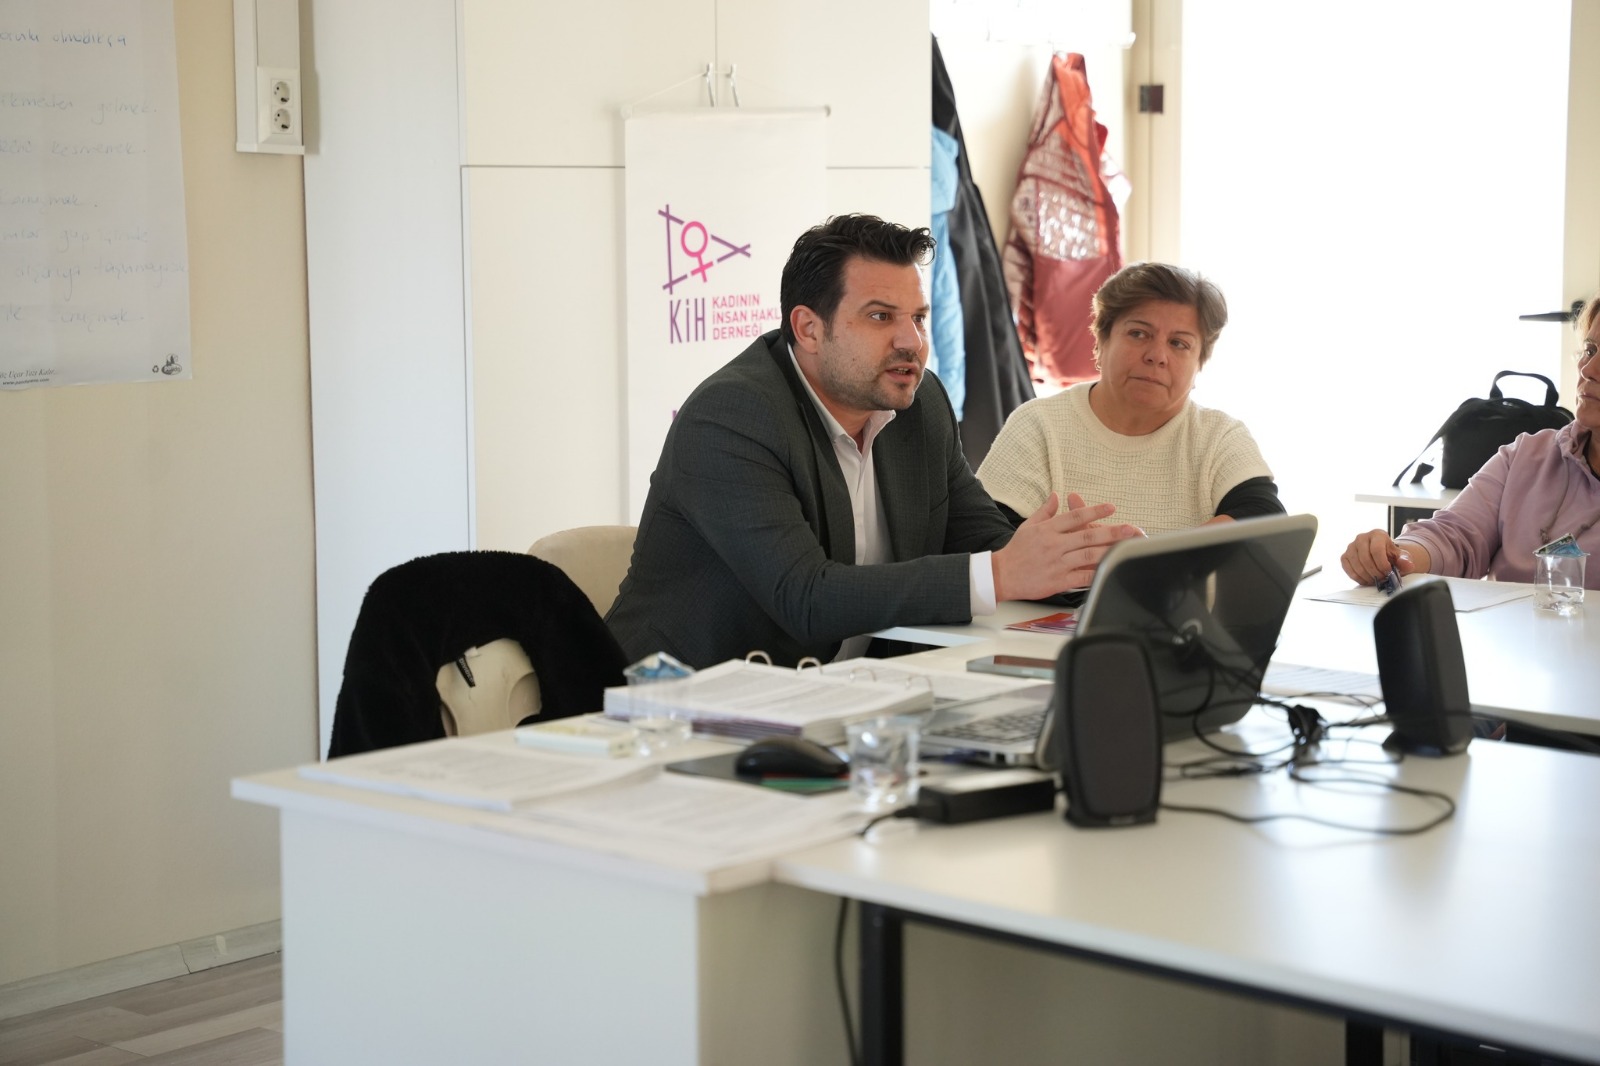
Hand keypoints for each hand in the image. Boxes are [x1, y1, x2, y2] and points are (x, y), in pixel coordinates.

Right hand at [992, 493, 1143, 600]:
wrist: (1001, 575)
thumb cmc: (1016, 551)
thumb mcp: (1028, 526)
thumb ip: (1045, 511)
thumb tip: (1055, 496)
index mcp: (1048, 529)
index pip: (1074, 517)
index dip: (1094, 511)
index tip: (1111, 507)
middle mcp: (1054, 545)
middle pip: (1087, 536)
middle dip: (1111, 532)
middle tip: (1130, 528)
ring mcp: (1057, 563)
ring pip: (1088, 555)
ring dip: (1109, 550)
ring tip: (1126, 547)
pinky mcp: (1058, 581)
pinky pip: (1081, 577)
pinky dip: (1096, 574)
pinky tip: (1110, 570)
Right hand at [1340, 529, 1426, 584]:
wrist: (1382, 556)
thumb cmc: (1391, 556)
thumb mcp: (1401, 557)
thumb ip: (1405, 560)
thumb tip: (1407, 565)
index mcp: (1377, 534)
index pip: (1376, 550)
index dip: (1382, 564)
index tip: (1388, 573)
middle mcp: (1361, 538)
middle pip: (1365, 558)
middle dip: (1375, 572)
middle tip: (1383, 579)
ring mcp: (1351, 547)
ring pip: (1356, 565)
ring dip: (1367, 576)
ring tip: (1376, 581)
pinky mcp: (1344, 556)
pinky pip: (1348, 569)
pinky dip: (1358, 577)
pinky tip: (1367, 580)